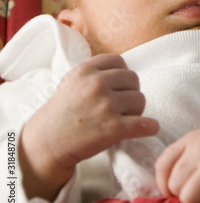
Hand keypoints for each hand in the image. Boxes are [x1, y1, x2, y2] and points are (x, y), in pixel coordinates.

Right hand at [19, 54, 158, 199]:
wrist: (47, 141)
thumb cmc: (61, 111)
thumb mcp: (72, 80)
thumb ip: (94, 71)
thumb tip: (122, 68)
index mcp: (87, 70)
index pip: (119, 61)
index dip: (121, 73)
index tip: (118, 85)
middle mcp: (97, 84)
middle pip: (133, 79)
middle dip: (130, 91)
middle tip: (122, 105)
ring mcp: (106, 106)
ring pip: (140, 99)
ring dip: (136, 110)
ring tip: (126, 118)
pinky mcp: (113, 128)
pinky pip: (143, 124)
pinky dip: (150, 127)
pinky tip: (150, 128)